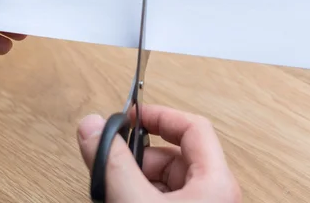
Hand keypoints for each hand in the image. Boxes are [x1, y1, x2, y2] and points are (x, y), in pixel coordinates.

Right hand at [77, 104, 241, 201]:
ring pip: (165, 180)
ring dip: (136, 179)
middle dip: (139, 156)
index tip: (132, 116)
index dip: (160, 116)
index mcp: (216, 182)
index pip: (193, 127)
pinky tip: (123, 201)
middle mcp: (213, 194)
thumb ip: (113, 164)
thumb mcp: (135, 202)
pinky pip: (162, 198)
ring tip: (115, 190)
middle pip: (174, 154)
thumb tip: (93, 127)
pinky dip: (139, 196)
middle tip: (114, 162)